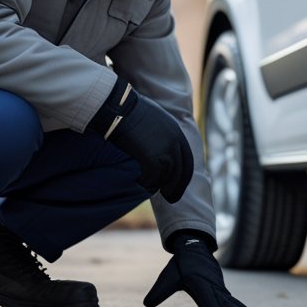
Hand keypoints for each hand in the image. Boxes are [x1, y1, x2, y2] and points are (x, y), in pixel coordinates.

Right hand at [89, 78, 192, 202]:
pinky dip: (145, 183)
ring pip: (165, 178)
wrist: (119, 108)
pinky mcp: (152, 160)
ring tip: (148, 188)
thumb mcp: (155, 118)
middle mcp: (175, 143)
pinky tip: (138, 183)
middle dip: (175, 188)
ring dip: (157, 185)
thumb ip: (162, 132)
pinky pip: (151, 179)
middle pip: (180, 173)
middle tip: (170, 198)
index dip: (183, 176)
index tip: (177, 186)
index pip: (187, 161)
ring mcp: (165, 152)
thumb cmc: (130, 110)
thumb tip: (159, 144)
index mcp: (177, 132)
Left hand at [143, 233, 262, 306]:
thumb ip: (159, 291)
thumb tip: (147, 304)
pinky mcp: (222, 292)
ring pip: (234, 305)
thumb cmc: (180, 266)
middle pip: (229, 305)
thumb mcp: (167, 277)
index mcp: (200, 284)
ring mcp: (220, 290)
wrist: (194, 249)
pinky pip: (234, 304)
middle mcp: (213, 288)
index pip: (210, 302)